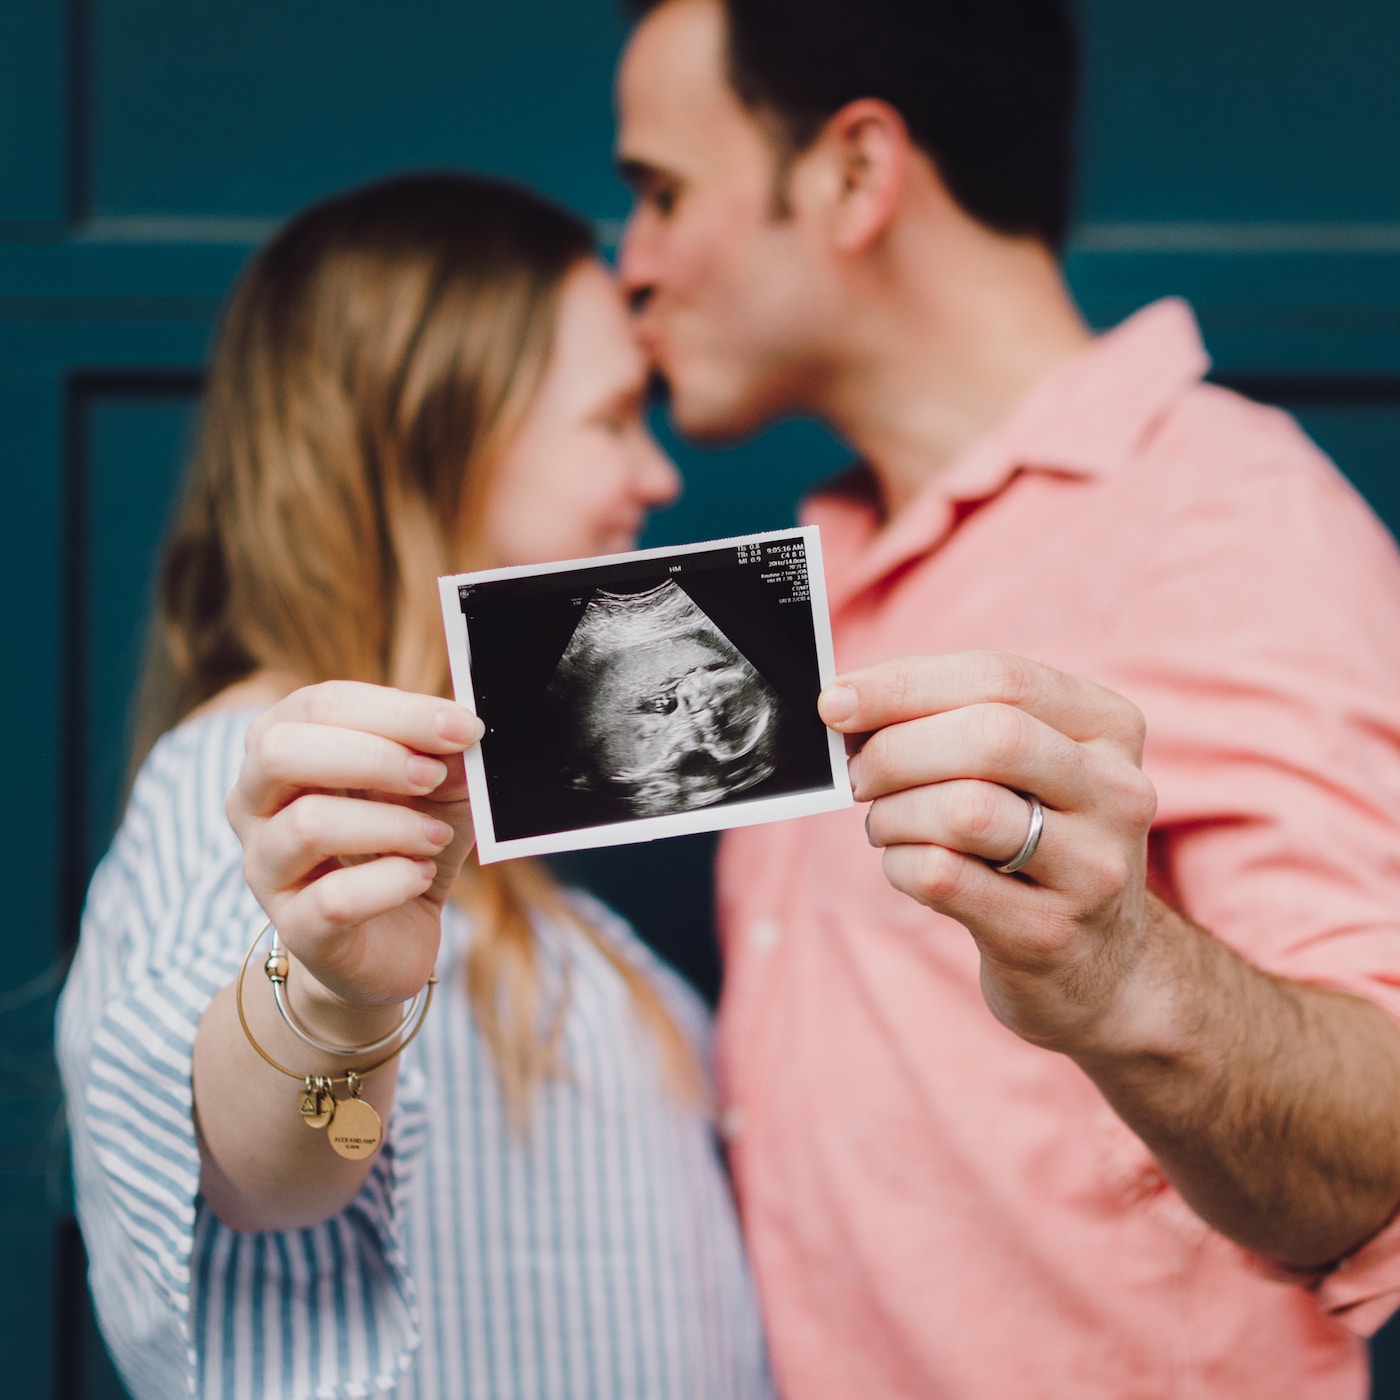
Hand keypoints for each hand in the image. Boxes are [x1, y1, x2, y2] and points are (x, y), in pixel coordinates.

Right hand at [226, 681, 483, 1018]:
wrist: (391, 940)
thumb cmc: (404, 843)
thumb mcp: (436, 788)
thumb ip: (445, 753)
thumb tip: (463, 727)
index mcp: (281, 748)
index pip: (319, 705)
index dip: (397, 711)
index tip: (462, 727)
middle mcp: (254, 804)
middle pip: (282, 751)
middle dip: (374, 756)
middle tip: (433, 776)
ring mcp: (265, 868)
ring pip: (308, 825)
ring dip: (391, 824)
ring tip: (436, 837)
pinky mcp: (295, 929)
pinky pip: (334, 899)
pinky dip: (393, 882)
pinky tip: (420, 878)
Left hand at [819, 650, 1159, 1052]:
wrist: (1100, 966)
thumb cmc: (1036, 840)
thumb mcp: (1026, 769)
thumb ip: (953, 720)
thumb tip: (847, 702)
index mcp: (1110, 728)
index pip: (999, 677)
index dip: (903, 684)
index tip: (837, 701)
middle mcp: (1117, 792)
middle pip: (989, 738)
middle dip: (896, 750)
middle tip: (857, 774)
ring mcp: (1093, 869)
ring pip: (964, 810)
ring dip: (894, 812)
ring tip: (885, 823)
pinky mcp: (1049, 933)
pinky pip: (944, 877)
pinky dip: (900, 864)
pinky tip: (905, 865)